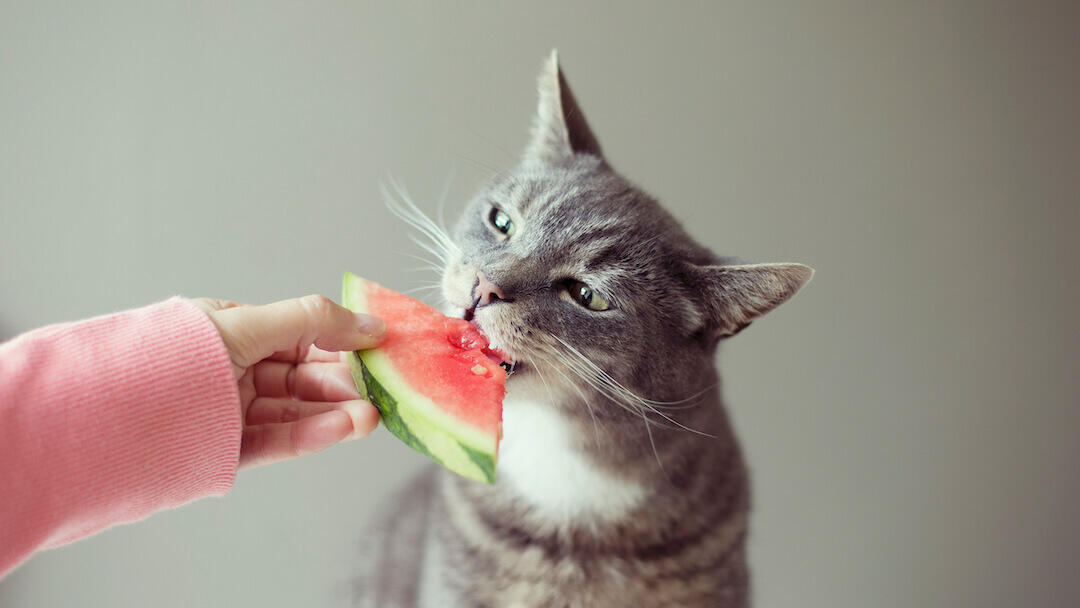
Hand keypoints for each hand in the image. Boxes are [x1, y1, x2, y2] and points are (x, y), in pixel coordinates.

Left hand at [193, 295, 384, 469]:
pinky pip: (278, 441)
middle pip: (303, 377)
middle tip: (379, 391)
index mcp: (234, 332)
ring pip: (296, 413)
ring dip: (336, 415)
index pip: (301, 336)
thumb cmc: (175, 355)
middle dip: (343, 384)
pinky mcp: (230, 450)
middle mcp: (234, 371)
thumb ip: (313, 322)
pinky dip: (312, 436)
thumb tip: (371, 323)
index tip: (379, 349)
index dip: (341, 341)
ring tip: (369, 418)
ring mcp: (232, 412)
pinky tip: (342, 429)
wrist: (114, 414)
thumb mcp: (248, 325)